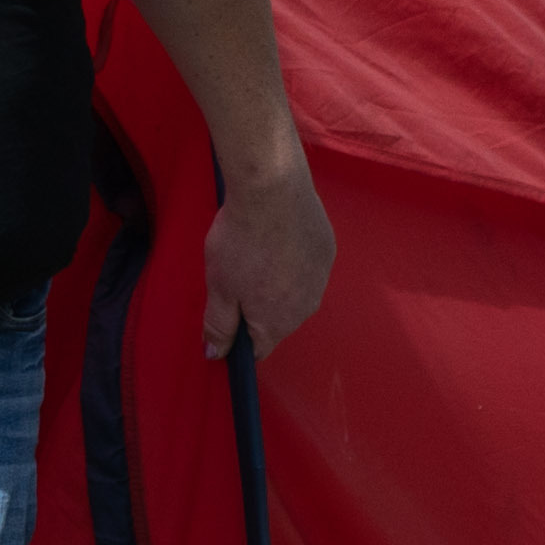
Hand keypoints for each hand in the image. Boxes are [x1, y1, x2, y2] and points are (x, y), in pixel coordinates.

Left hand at [198, 165, 335, 358]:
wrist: (274, 190)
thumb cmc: (241, 239)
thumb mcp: (218, 286)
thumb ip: (219, 325)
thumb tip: (216, 354)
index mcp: (276, 322)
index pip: (257, 348)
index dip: (238, 335)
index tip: (225, 310)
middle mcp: (306, 308)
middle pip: (277, 321)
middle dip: (256, 306)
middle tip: (236, 273)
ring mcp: (321, 279)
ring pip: (295, 294)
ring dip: (278, 282)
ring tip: (258, 251)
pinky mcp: (328, 251)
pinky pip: (307, 268)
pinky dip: (293, 260)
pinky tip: (278, 238)